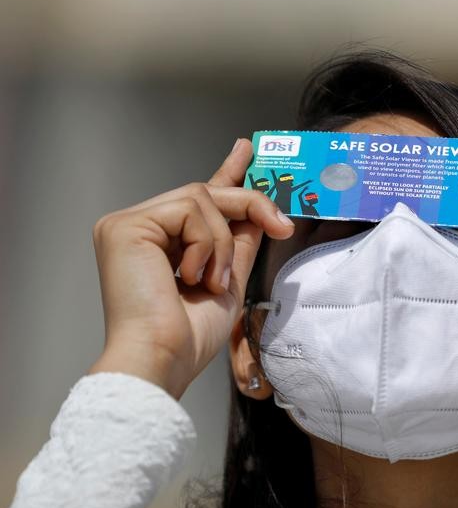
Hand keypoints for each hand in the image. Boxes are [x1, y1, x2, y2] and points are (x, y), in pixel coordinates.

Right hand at [89, 139, 294, 398]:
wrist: (163, 358)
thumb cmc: (189, 335)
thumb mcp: (228, 279)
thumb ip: (238, 241)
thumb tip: (261, 210)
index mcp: (160, 242)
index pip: (198, 200)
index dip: (226, 174)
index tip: (246, 149)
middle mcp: (140, 228)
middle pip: (206, 193)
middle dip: (250, 205)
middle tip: (282, 225)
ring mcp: (128, 224)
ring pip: (202, 198)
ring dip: (222, 242)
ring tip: (212, 282)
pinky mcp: (125, 225)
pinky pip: (189, 210)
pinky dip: (205, 244)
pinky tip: (191, 276)